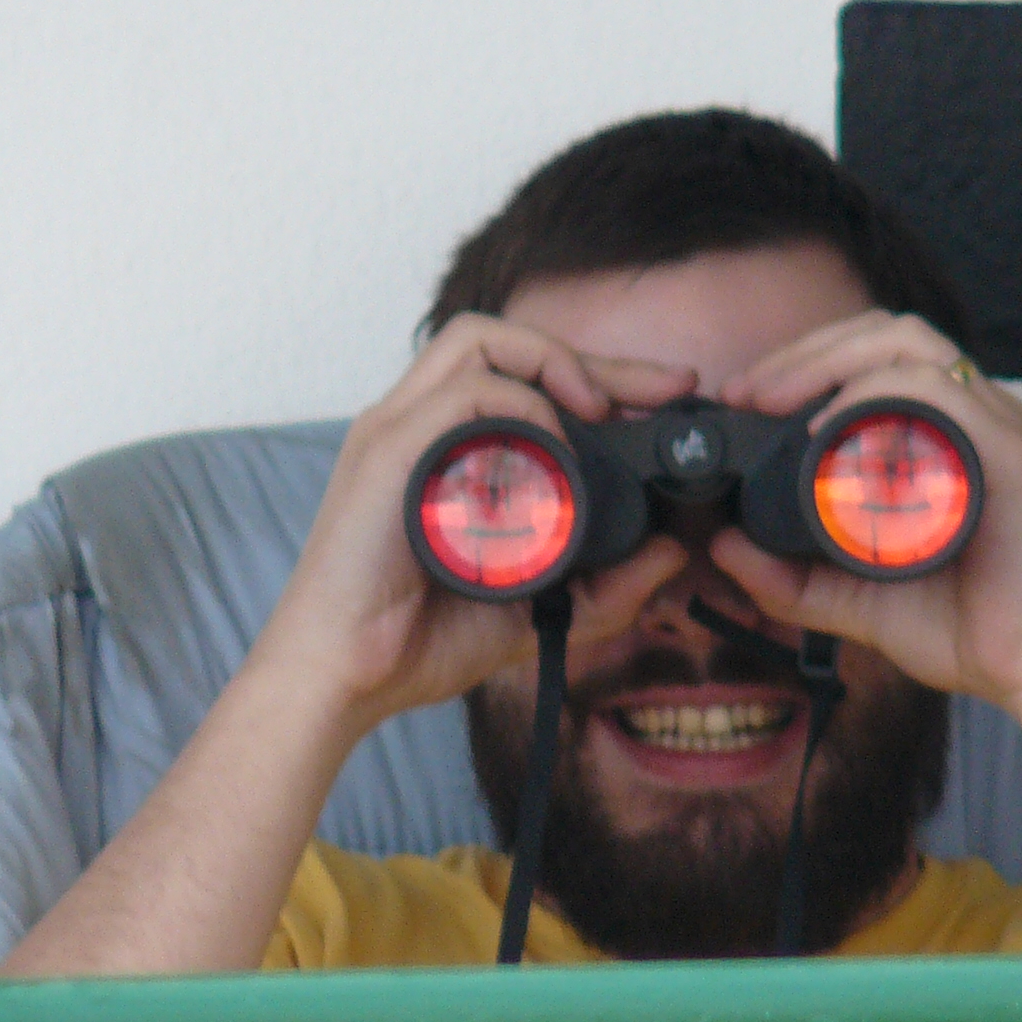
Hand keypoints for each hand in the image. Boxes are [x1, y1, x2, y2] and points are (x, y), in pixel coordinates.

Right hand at [250, 313, 693, 736]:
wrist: (345, 680)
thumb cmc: (416, 643)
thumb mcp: (538, 612)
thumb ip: (607, 589)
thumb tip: (676, 551)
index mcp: (445, 450)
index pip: (523, 375)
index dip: (598, 376)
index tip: (664, 399)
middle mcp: (419, 425)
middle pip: (507, 341)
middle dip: (596, 357)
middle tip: (665, 388)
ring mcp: (400, 431)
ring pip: (479, 340)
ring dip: (556, 363)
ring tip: (603, 412)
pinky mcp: (389, 449)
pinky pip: (466, 392)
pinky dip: (523, 408)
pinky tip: (558, 454)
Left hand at [712, 312, 1021, 713]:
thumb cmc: (968, 630)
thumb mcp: (853, 601)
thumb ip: (789, 579)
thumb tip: (720, 546)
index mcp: (946, 433)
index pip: (872, 357)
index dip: (804, 361)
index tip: (744, 399)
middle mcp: (973, 415)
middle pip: (883, 333)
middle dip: (805, 350)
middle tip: (747, 392)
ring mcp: (994, 425)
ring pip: (907, 344)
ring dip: (829, 358)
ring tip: (774, 398)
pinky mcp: (1008, 451)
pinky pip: (937, 392)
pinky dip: (876, 395)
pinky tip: (827, 428)